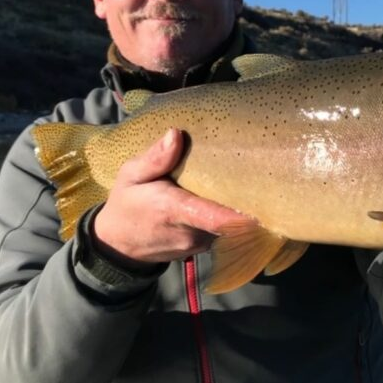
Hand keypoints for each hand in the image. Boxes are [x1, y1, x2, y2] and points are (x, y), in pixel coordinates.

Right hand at [92, 128, 251, 269]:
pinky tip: (229, 197)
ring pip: (228, 224)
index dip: (240, 213)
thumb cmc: (127, 204)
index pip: (213, 216)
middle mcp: (191, 232)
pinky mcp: (203, 248)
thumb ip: (155, 158)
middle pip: (229, 217)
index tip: (264, 200)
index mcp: (173, 210)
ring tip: (247, 181)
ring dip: (236, 206)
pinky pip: (223, 230)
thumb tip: (176, 134)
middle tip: (263, 173)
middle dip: (245, 198)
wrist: (118, 244)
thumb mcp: (131, 175)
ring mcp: (198, 244)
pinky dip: (228, 215)